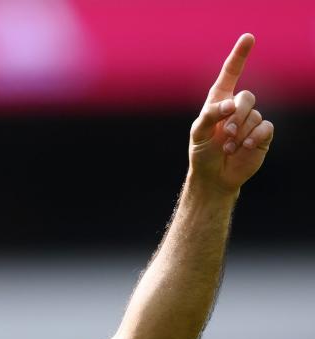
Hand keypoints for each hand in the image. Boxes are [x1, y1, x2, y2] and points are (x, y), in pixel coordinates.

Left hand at [189, 34, 273, 195]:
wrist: (214, 176)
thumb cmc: (202, 152)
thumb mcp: (198, 133)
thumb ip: (210, 114)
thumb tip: (231, 103)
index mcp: (219, 101)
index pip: (231, 73)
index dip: (239, 55)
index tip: (248, 38)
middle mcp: (237, 107)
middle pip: (247, 97)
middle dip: (235, 116)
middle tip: (224, 133)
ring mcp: (251, 119)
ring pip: (255, 115)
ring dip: (240, 133)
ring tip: (227, 148)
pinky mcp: (262, 134)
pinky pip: (265, 127)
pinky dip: (253, 138)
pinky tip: (244, 148)